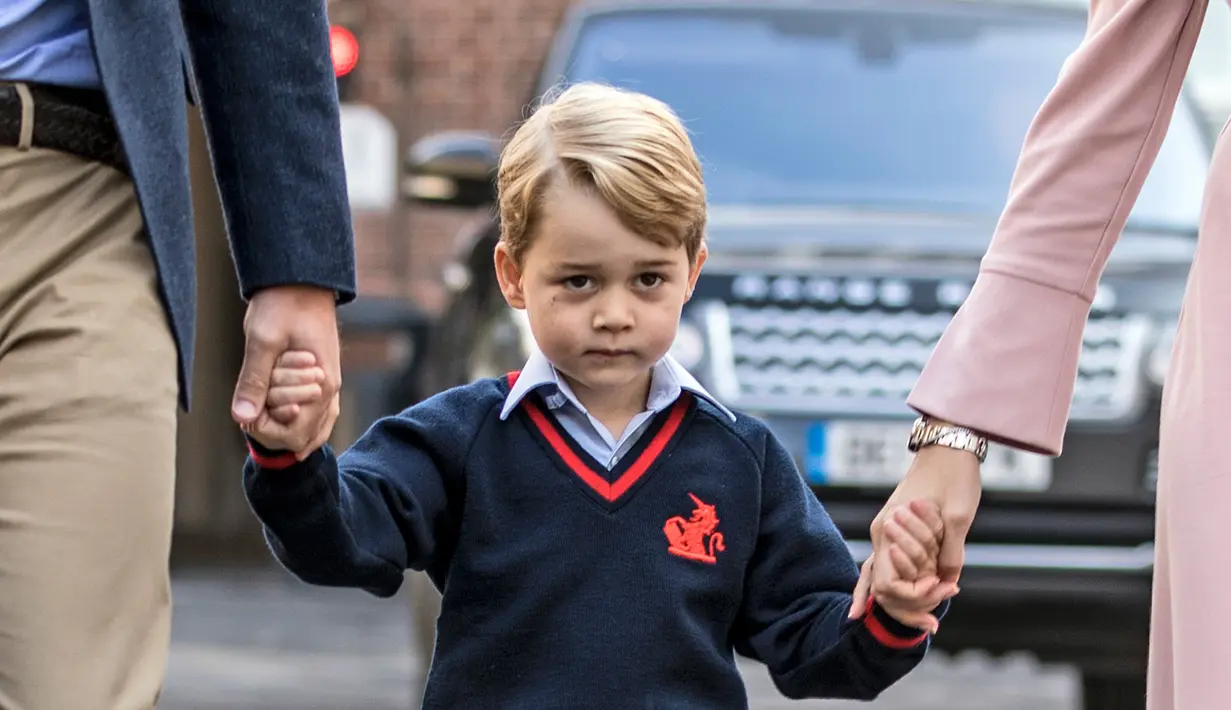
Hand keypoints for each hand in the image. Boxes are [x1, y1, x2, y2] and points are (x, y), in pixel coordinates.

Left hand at [232, 285, 340, 457]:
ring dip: (287, 424)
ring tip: (264, 414)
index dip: (267, 429)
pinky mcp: (324, 376)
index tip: (249, 408)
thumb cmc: (282, 305)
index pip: (296, 434)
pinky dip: (301, 420)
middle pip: (305, 436)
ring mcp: (330, 384)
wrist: (302, 279)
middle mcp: (330, 390)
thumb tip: (242, 418)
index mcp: (321, 385)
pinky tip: (284, 417)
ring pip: (316, 428)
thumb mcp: (262, 341)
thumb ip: (254, 381)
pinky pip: (320, 412)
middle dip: (276, 426)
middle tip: (256, 402)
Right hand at [849, 443, 982, 618]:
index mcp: (889, 530)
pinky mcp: (894, 529)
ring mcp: (885, 531)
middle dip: (908, 607)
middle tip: (935, 622)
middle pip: (881, 587)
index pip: (888, 585)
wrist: (947, 448)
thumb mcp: (959, 518)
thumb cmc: (953, 478)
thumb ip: (951, 553)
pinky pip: (885, 565)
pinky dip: (886, 586)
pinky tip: (878, 607)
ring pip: (880, 578)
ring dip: (903, 600)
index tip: (943, 591)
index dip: (915, 597)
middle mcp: (881, 533)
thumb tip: (946, 582)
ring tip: (926, 624)